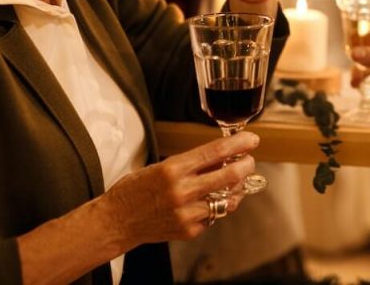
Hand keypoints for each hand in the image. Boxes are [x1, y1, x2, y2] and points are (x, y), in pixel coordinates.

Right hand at [100, 131, 257, 247]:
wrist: (117, 220)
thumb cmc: (136, 189)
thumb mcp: (162, 166)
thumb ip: (193, 163)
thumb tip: (224, 156)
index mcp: (174, 169)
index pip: (216, 152)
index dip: (239, 144)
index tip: (252, 139)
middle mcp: (183, 191)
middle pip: (230, 175)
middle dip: (246, 165)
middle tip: (249, 161)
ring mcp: (187, 213)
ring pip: (228, 199)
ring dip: (235, 189)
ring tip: (231, 183)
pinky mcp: (189, 230)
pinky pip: (213, 215)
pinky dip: (215, 207)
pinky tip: (206, 202)